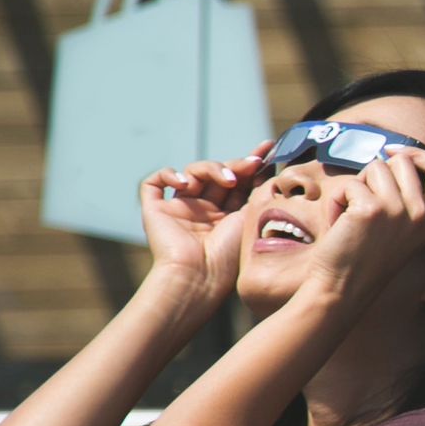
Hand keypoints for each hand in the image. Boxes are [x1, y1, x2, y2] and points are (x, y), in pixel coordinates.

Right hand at [140, 141, 271, 302]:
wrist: (198, 278)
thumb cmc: (229, 257)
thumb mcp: (252, 218)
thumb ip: (259, 192)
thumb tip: (269, 167)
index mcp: (228, 217)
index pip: (239, 182)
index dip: (251, 163)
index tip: (268, 148)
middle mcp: (204, 212)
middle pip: (218, 174)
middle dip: (236, 164)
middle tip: (251, 164)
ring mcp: (179, 209)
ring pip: (193, 171)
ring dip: (212, 168)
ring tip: (227, 180)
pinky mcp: (155, 210)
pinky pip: (154, 182)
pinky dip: (169, 174)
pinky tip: (185, 184)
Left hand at [304, 145, 424, 301]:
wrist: (342, 288)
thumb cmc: (364, 256)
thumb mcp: (401, 226)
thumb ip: (407, 195)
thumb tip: (393, 155)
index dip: (419, 153)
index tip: (393, 154)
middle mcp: (422, 214)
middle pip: (404, 161)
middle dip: (377, 172)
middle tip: (365, 202)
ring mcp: (399, 211)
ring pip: (376, 167)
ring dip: (356, 186)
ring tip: (351, 216)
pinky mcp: (371, 210)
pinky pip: (350, 184)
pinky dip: (337, 200)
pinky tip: (339, 224)